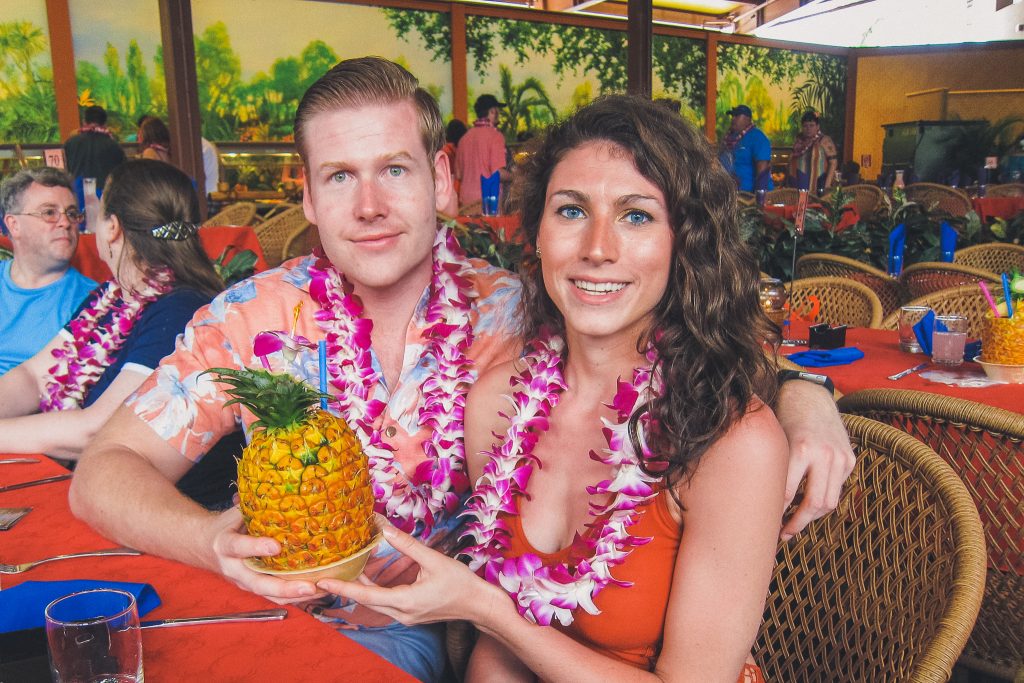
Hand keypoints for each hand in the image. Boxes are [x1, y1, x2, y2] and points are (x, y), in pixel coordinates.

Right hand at [208, 507, 327, 603]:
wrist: (205, 547)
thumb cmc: (226, 526)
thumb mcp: (233, 514)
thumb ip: (252, 507)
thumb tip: (281, 488)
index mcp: (226, 545)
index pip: (238, 546)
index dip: (256, 547)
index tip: (276, 546)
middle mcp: (233, 569)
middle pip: (258, 583)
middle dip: (284, 587)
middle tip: (309, 586)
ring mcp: (243, 582)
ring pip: (269, 594)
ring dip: (295, 596)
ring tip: (320, 591)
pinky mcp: (253, 588)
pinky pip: (274, 597)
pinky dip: (295, 597)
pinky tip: (316, 592)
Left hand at [316, 525, 495, 625]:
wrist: (479, 604)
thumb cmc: (460, 583)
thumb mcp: (433, 559)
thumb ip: (406, 544)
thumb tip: (383, 526)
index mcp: (405, 601)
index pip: (365, 595)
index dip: (342, 588)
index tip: (322, 582)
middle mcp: (401, 613)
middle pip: (365, 600)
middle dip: (346, 586)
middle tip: (326, 573)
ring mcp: (405, 616)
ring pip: (375, 602)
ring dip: (361, 586)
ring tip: (347, 568)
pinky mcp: (410, 614)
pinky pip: (385, 602)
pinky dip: (375, 589)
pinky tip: (371, 573)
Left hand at [774, 381, 854, 540]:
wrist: (810, 397)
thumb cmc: (781, 419)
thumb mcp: (772, 439)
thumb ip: (770, 467)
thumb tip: (755, 502)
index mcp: (801, 449)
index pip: (788, 494)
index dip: (777, 513)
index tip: (766, 524)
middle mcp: (824, 454)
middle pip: (814, 504)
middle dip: (797, 524)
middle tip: (782, 535)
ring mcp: (841, 457)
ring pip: (829, 502)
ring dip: (812, 517)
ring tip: (795, 523)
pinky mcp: (850, 460)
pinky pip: (837, 489)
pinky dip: (823, 500)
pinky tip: (808, 505)